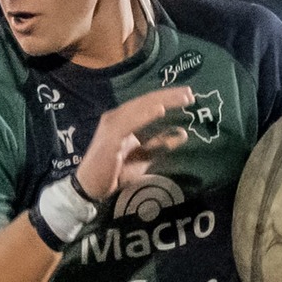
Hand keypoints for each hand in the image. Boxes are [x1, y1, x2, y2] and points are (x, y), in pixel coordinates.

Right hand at [73, 87, 193, 200]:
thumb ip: (160, 144)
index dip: (168, 98)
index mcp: (123, 119)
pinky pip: (129, 123)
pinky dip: (144, 115)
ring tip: (181, 98)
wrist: (91, 188)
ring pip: (139, 108)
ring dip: (161, 101)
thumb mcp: (144, 156)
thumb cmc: (115, 173)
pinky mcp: (110, 137)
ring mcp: (111, 126)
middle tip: (190, 93)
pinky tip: (160, 110)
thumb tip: (183, 133)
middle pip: (145, 101)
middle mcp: (116, 117)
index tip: (188, 96)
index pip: (147, 103)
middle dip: (169, 96)